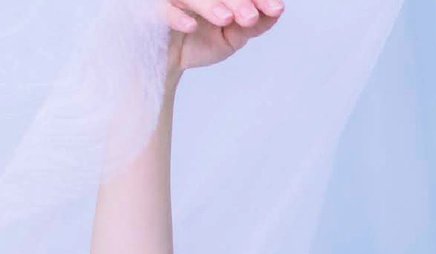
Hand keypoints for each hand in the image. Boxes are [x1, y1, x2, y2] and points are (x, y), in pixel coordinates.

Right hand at [161, 0, 284, 76]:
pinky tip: (190, 26)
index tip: (274, 9)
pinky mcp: (153, 9)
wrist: (168, 61)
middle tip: (250, 17)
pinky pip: (162, 8)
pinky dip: (175, 16)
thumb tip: (277, 11)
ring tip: (225, 19)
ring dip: (210, 4)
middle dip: (238, 1)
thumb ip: (253, 25)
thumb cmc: (199, 41)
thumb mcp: (232, 36)